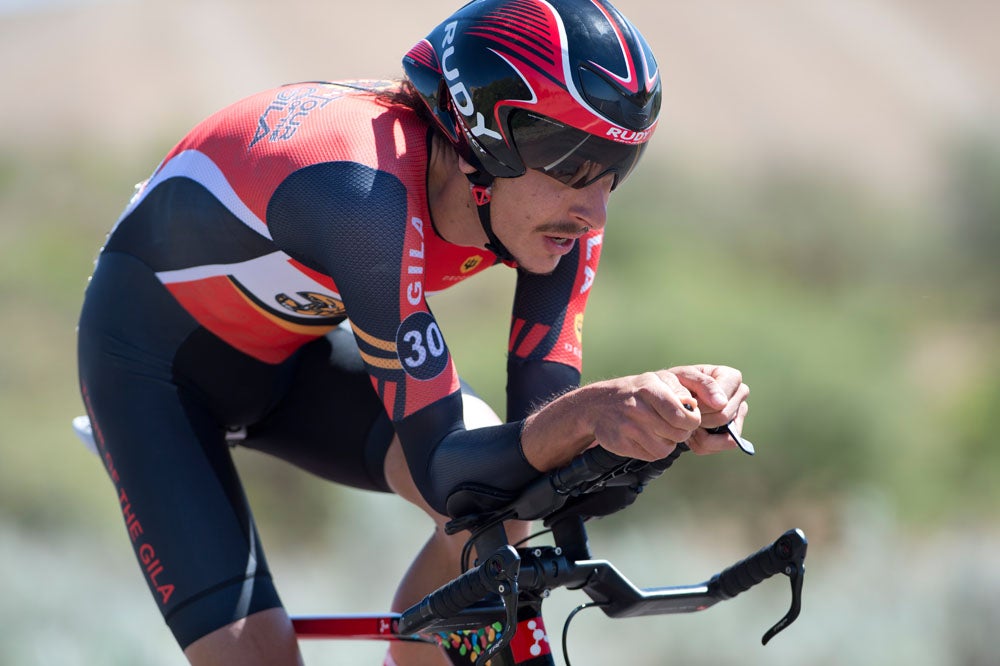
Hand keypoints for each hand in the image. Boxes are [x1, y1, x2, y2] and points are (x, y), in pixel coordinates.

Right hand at [586, 369, 702, 460]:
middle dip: (681, 432)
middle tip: (675, 426)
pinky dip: (654, 450)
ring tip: (661, 431)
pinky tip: (647, 438)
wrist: (598, 405)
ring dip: (668, 443)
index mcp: (649, 389)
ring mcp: (627, 428)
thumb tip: (693, 406)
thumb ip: (679, 390)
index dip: (692, 421)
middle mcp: (637, 409)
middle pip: (677, 434)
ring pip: (665, 448)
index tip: (690, 418)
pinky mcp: (621, 444)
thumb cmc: (637, 392)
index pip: (682, 415)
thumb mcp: (657, 381)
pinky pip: (650, 456)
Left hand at [668, 364, 749, 454]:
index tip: (689, 404)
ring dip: (701, 434)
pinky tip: (693, 434)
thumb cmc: (677, 384)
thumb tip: (721, 403)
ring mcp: (739, 414)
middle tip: (686, 414)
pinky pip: (721, 447)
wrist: (670, 400)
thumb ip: (703, 383)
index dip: (702, 407)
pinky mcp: (733, 432)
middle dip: (700, 419)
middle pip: (723, 417)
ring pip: (725, 436)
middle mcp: (740, 395)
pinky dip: (702, 445)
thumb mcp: (683, 376)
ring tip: (688, 424)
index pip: (722, 401)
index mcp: (732, 377)